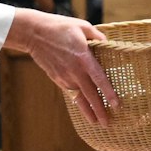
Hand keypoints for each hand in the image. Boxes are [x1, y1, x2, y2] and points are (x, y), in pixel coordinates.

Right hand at [5, 9, 118, 124]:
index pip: (99, 79)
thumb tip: (107, 44)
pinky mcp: (57, 78)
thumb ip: (97, 36)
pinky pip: (71, 92)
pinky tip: (84, 107)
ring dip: (88, 110)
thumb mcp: (82, 26)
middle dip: (99, 111)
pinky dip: (78, 101)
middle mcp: (75, 70)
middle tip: (108, 124)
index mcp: (83, 58)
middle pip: (90, 95)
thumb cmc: (59, 27)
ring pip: (79, 97)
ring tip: (96, 122)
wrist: (34, 33)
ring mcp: (64, 76)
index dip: (109, 93)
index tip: (117, 105)